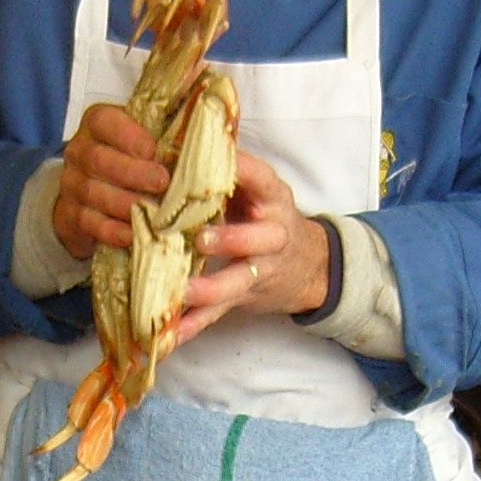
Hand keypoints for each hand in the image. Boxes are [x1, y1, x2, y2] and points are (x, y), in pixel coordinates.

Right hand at [51, 104, 166, 256]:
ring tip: (153, 213)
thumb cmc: (128, 161)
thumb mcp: (143, 139)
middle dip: (133, 173)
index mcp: (98, 124)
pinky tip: (133, 234)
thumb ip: (167, 134)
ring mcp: (72, 184)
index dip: (128, 136)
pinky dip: (113, 231)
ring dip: (126, 204)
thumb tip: (213, 132)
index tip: (152, 150)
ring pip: (94, 193)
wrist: (90, 195)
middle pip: (99, 159)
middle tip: (162, 182)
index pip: (104, 122)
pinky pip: (90, 223)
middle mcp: (80, 150)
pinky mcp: (71, 214)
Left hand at [171, 152, 329, 342]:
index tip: (214, 162)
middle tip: (201, 238)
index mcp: (273, 199)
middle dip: (232, 239)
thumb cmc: (268, 215)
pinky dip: (192, 326)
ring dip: (208, 289)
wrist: (310, 265)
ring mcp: (259, 270)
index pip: (261, 179)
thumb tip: (178, 144)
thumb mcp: (259, 188)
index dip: (242, 171)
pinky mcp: (243, 297)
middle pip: (260, 239)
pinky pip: (216, 314)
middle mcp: (272, 235)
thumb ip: (229, 172)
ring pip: (236, 281)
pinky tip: (170, 337)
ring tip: (182, 292)